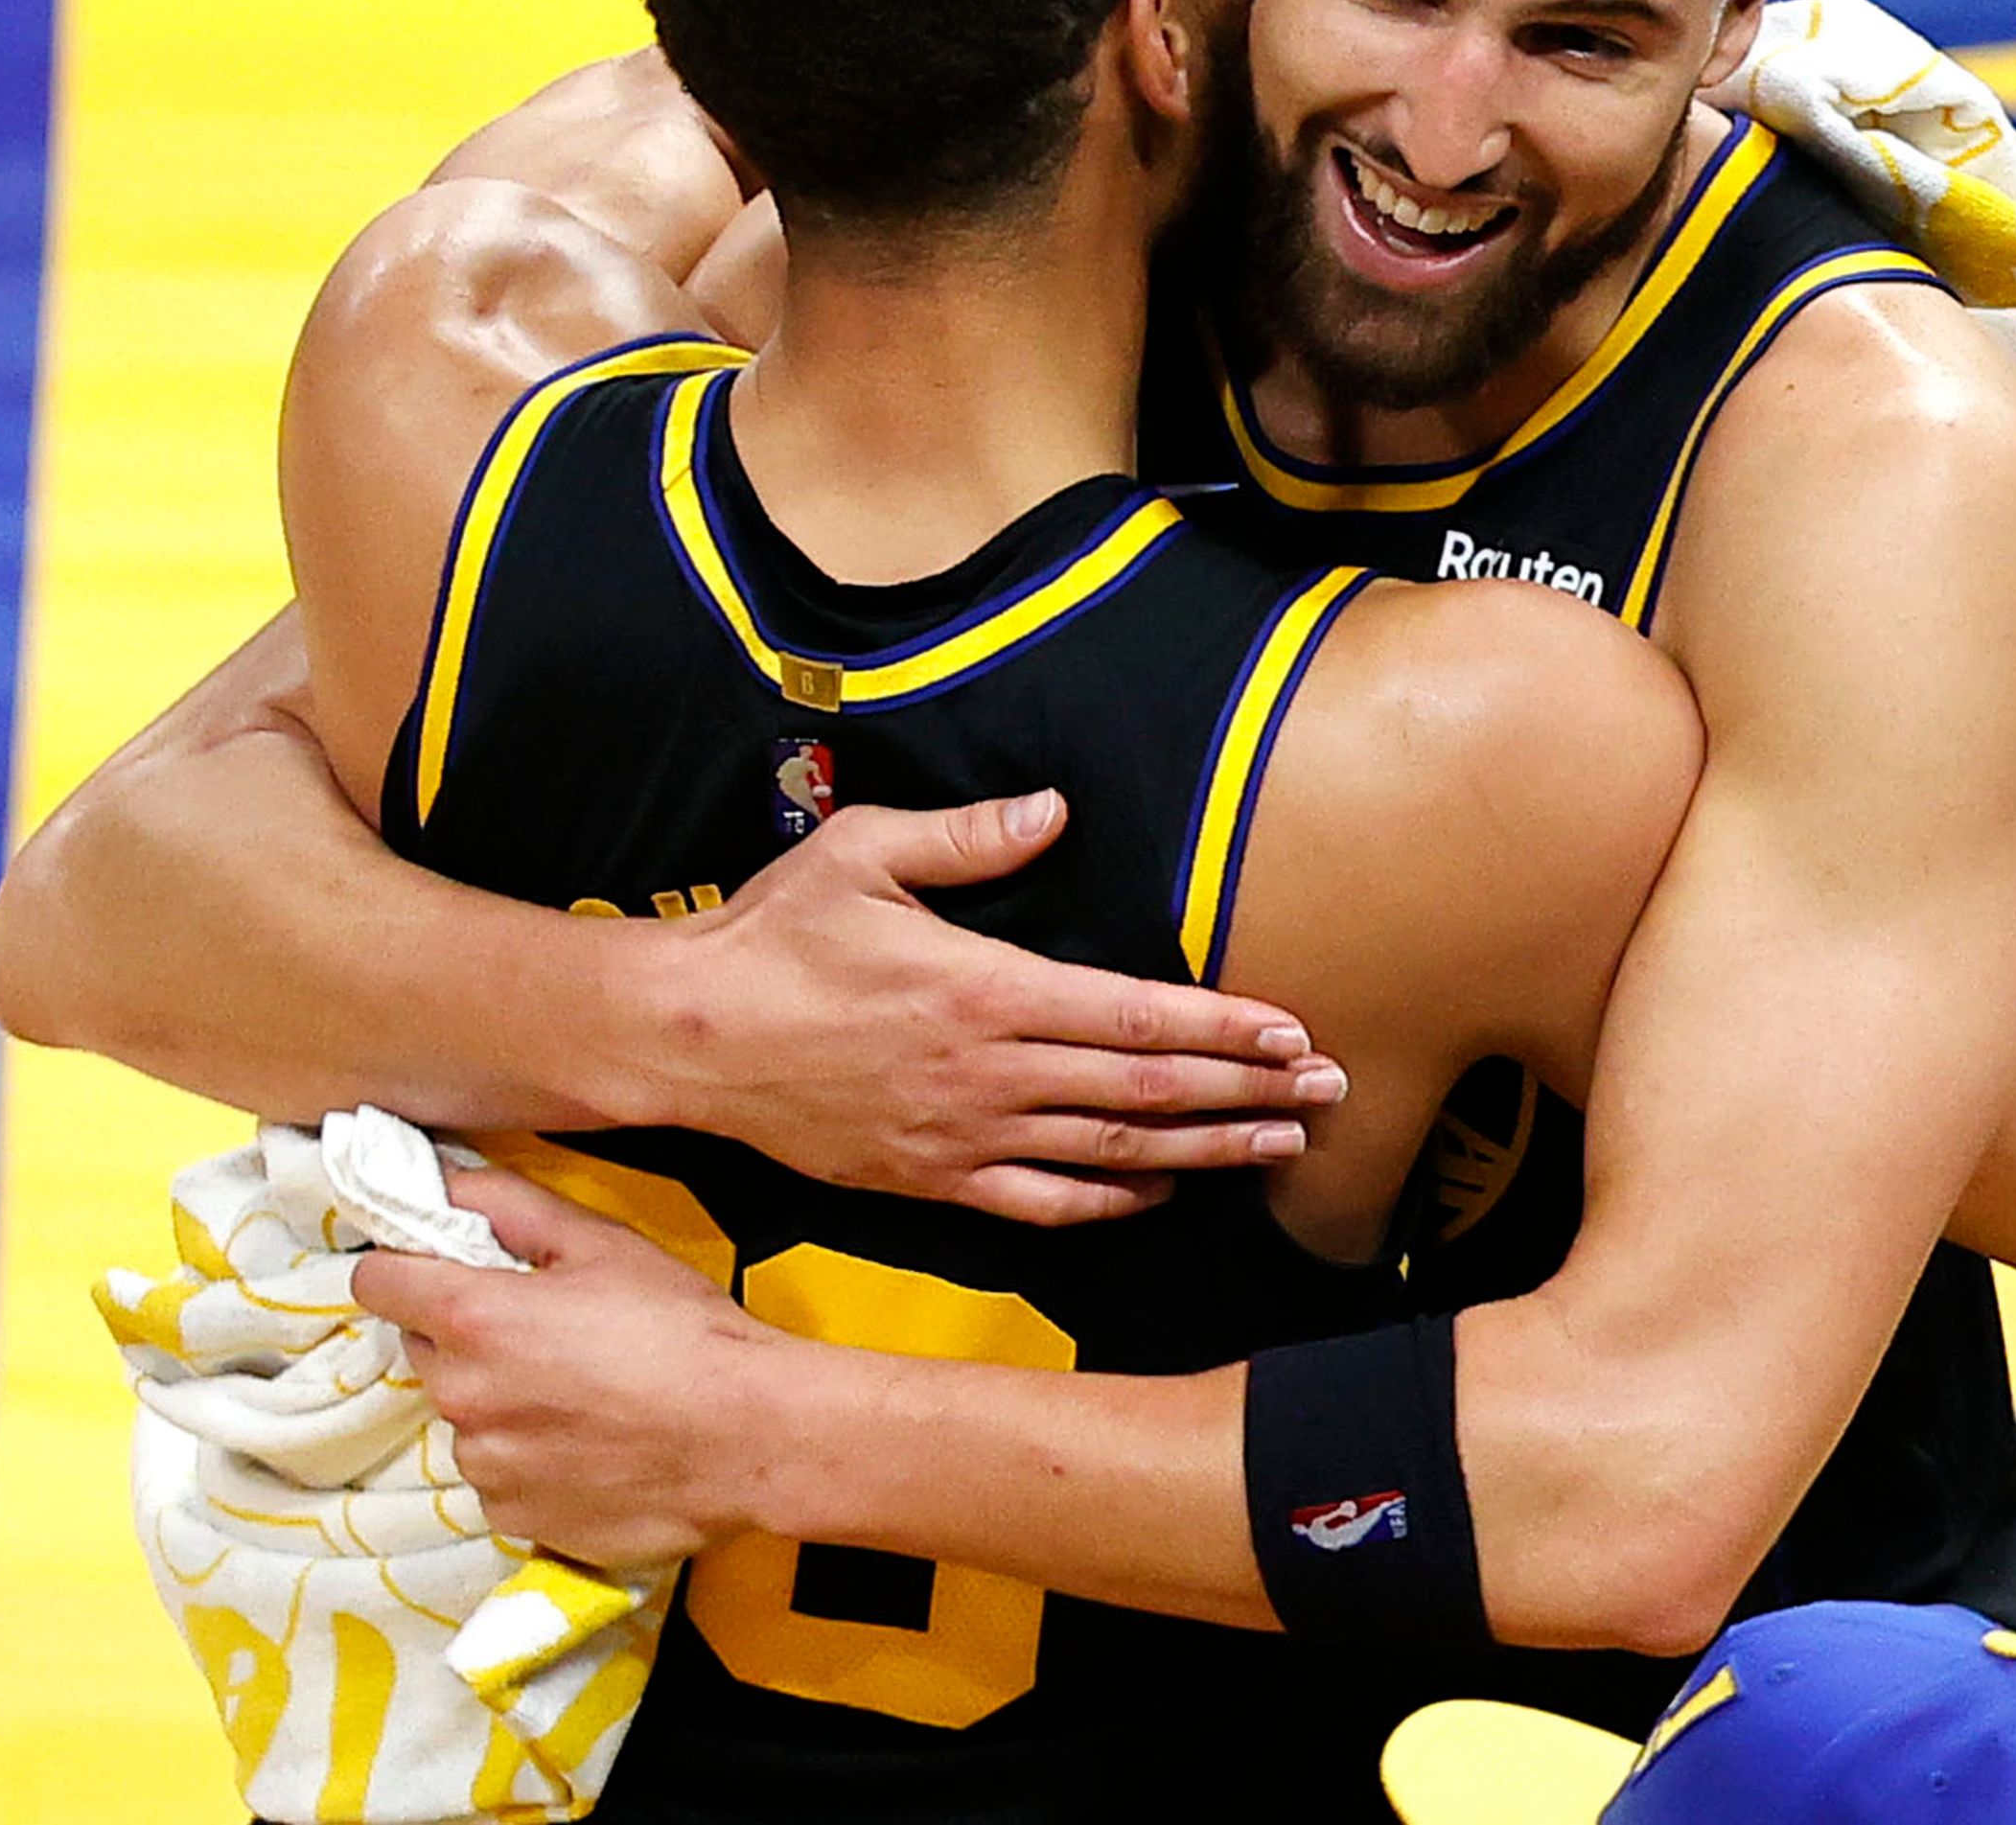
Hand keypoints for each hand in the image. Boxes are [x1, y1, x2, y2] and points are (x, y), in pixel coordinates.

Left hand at [360, 1168, 779, 1568]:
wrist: (747, 1436)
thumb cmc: (682, 1330)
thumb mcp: (603, 1243)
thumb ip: (509, 1205)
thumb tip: (444, 1184)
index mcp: (474, 1318)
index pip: (377, 1282)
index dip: (404, 1267)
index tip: (437, 1268)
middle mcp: (462, 1396)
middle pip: (426, 1350)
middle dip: (468, 1335)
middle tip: (545, 1330)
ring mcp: (485, 1465)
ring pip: (467, 1417)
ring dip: (501, 1403)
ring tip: (581, 1396)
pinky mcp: (515, 1517)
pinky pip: (499, 1475)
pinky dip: (529, 1459)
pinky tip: (589, 1444)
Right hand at [649, 790, 1346, 1225]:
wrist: (684, 1038)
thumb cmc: (774, 934)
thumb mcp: (863, 853)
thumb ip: (968, 835)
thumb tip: (1054, 809)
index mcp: (984, 990)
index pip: (1137, 1018)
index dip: (1226, 1028)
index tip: (1296, 1031)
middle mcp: (988, 1073)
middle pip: (1147, 1094)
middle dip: (1250, 1090)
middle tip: (1331, 1091)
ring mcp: (962, 1138)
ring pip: (1113, 1157)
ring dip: (1207, 1151)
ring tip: (1282, 1144)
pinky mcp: (930, 1183)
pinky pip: (1042, 1204)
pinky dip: (1113, 1203)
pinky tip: (1165, 1191)